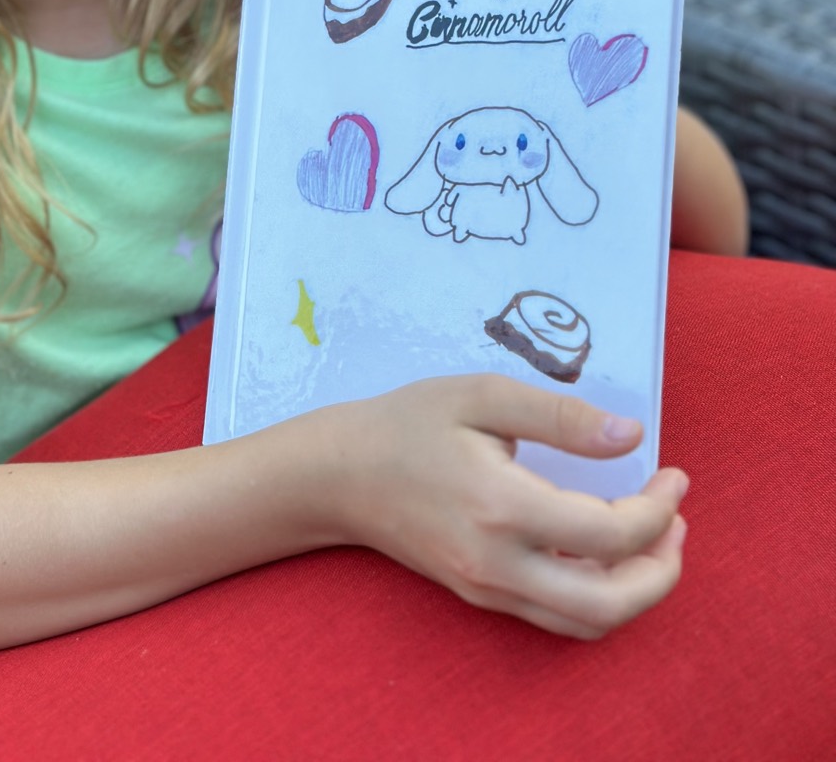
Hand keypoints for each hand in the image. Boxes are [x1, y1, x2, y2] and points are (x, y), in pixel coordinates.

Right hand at [318, 373, 687, 638]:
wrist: (341, 474)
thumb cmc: (410, 422)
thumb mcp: (482, 396)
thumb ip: (560, 415)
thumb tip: (633, 436)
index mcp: (503, 507)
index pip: (610, 533)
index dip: (659, 509)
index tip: (675, 474)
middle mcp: (499, 564)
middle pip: (610, 605)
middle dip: (663, 571)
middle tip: (678, 523)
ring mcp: (489, 588)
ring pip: (587, 623)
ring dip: (636, 591)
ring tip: (654, 540)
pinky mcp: (482, 596)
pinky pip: (557, 616)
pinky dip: (597, 595)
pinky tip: (603, 551)